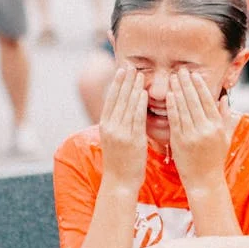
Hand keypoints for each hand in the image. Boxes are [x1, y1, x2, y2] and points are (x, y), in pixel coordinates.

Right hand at [100, 67, 148, 185]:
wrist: (120, 182)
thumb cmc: (120, 161)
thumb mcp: (115, 139)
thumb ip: (118, 123)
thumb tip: (124, 108)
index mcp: (104, 125)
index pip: (110, 99)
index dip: (116, 83)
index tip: (122, 69)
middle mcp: (110, 127)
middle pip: (117, 99)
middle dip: (124, 81)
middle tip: (131, 65)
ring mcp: (120, 133)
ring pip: (127, 106)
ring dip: (133, 88)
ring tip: (139, 74)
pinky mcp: (132, 140)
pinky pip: (136, 118)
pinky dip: (140, 104)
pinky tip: (144, 93)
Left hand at [167, 69, 230, 188]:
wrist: (204, 180)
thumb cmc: (215, 159)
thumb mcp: (224, 137)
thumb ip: (224, 117)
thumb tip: (223, 99)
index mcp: (217, 126)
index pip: (208, 100)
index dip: (200, 86)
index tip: (194, 74)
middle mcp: (206, 129)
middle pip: (195, 101)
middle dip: (187, 83)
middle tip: (181, 70)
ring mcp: (192, 135)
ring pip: (184, 108)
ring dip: (177, 90)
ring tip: (172, 78)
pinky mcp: (179, 142)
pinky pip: (175, 120)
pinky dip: (172, 106)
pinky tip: (169, 95)